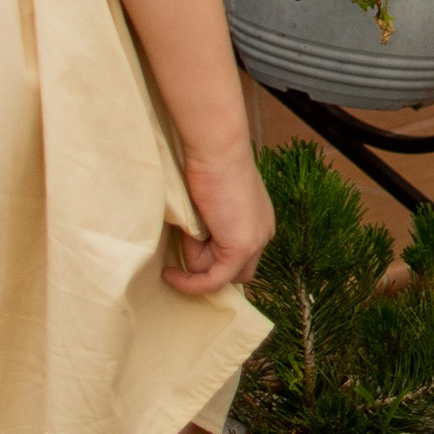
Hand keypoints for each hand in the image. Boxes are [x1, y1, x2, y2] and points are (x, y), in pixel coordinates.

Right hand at [168, 141, 272, 295]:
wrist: (217, 149)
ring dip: (194, 260)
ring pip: (220, 274)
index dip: (212, 257)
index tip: (188, 250)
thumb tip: (190, 260)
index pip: (239, 257)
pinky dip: (191, 284)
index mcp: (259, 221)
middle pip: (235, 271)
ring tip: (188, 227)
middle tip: (188, 238)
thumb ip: (207, 232)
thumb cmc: (208, 166)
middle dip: (208, 264)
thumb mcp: (208, 206)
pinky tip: (170, 275)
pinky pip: (214, 281)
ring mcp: (256, 242)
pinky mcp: (241, 247)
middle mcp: (263, 233)